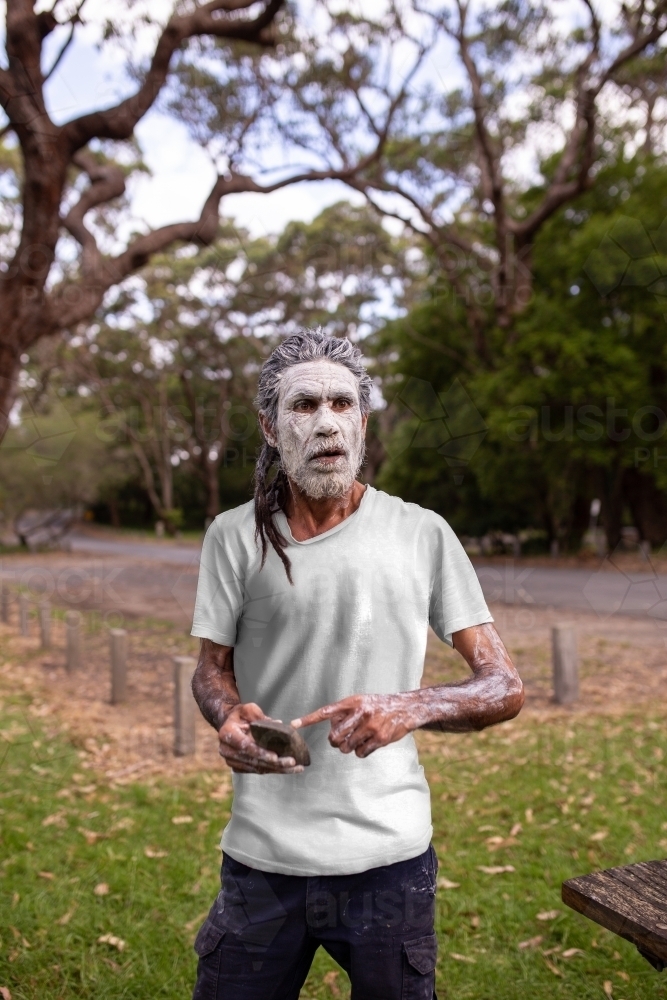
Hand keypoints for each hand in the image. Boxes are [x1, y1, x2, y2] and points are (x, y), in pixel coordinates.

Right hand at [218, 703, 304, 773]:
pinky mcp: (239, 767)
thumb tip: (278, 724)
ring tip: (296, 767)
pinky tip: (288, 769)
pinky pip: (258, 770)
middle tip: (291, 762)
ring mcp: (232, 761)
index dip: (260, 753)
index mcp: (226, 733)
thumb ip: (260, 716)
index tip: (275, 757)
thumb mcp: (248, 709)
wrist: (229, 725)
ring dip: (277, 769)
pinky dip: (273, 770)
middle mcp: (227, 750)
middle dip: (274, 763)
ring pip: (257, 768)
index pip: (245, 746)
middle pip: (253, 760)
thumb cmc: (240, 715)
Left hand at [292, 693, 417, 758]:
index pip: (326, 711)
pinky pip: (360, 753)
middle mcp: (360, 712)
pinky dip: (362, 751)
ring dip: (349, 747)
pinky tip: (369, 743)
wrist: (404, 708)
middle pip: (334, 736)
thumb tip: (331, 728)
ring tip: (359, 739)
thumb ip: (344, 712)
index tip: (293, 724)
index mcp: (352, 702)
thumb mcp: (360, 701)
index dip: (309, 718)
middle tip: (341, 740)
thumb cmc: (378, 706)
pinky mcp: (380, 738)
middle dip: (335, 742)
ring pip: (346, 747)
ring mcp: (370, 726)